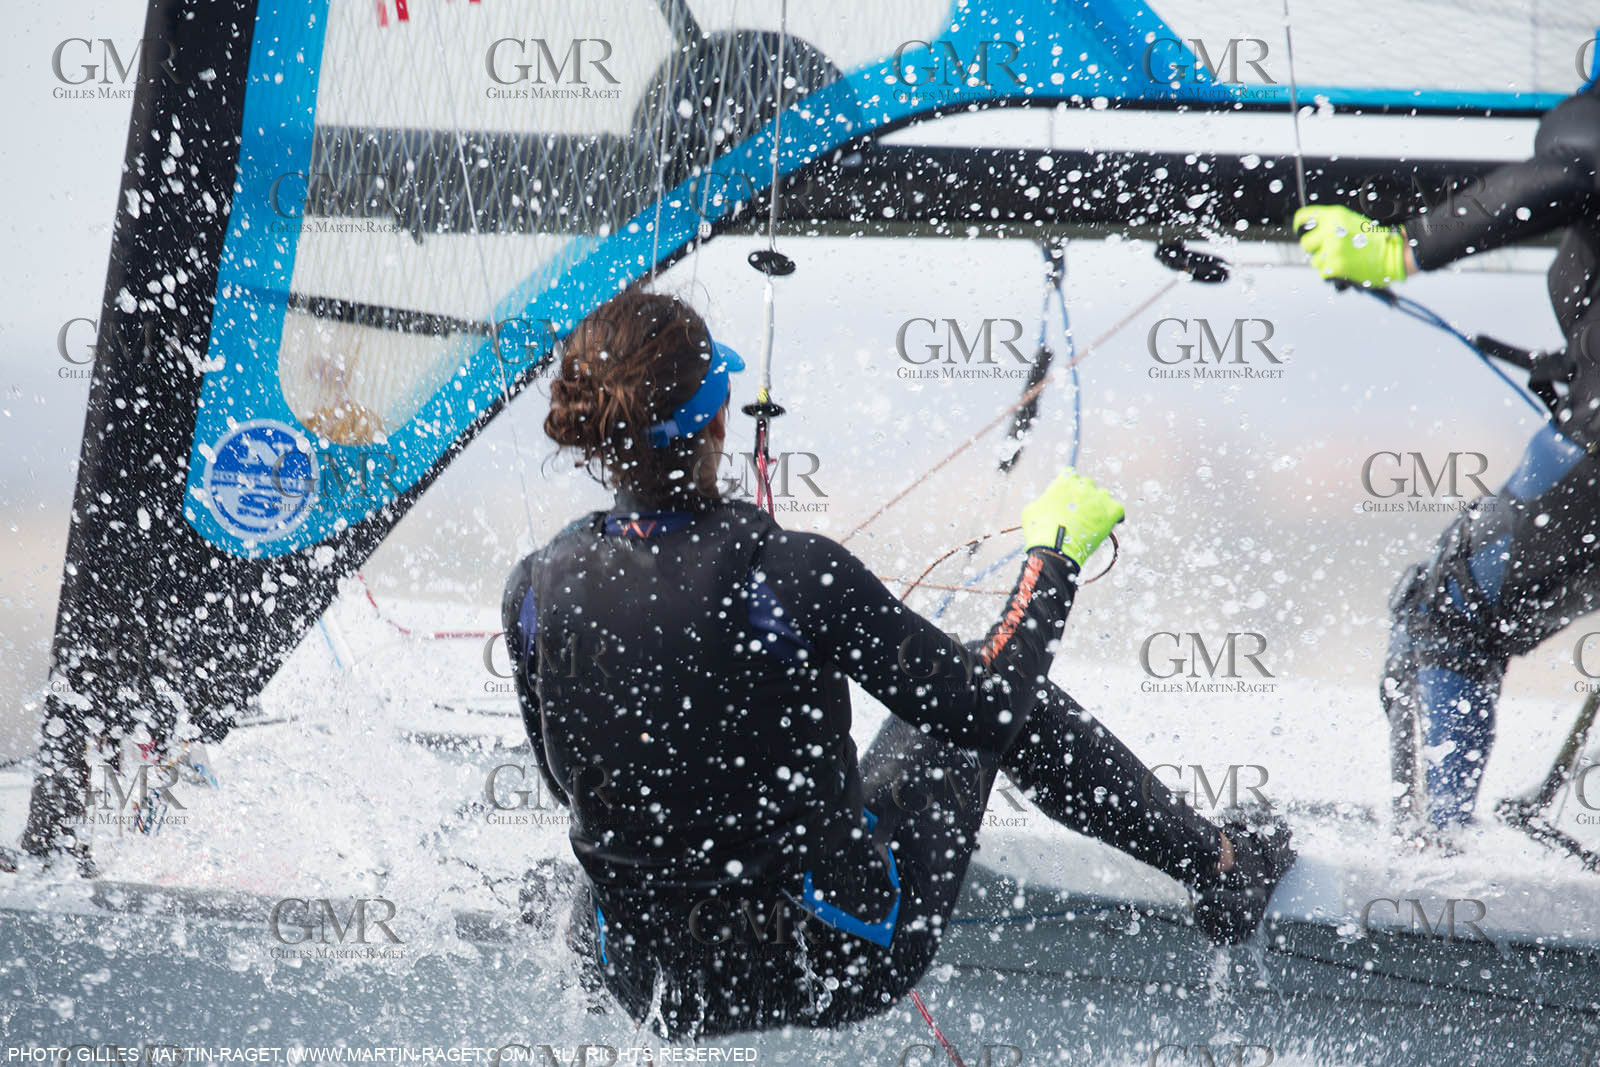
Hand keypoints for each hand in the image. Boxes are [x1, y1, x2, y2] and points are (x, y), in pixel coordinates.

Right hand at [1021, 469, 1123, 566]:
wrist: (1054, 548)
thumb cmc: (1039, 531)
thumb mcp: (1031, 510)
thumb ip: (1043, 500)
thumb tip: (1046, 503)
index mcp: (1063, 482)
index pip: (1070, 474)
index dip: (1069, 485)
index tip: (1068, 495)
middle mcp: (1082, 485)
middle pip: (1088, 484)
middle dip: (1084, 495)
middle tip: (1079, 511)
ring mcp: (1098, 498)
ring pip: (1103, 495)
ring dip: (1099, 504)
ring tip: (1093, 520)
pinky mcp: (1110, 512)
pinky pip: (1118, 510)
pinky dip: (1115, 515)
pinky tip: (1110, 523)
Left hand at [1294, 205, 1409, 287]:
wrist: (1392, 253)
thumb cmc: (1372, 239)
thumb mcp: (1349, 221)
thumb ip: (1328, 225)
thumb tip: (1308, 232)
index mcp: (1334, 216)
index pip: (1303, 217)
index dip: (1300, 225)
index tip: (1301, 230)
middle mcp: (1330, 230)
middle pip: (1305, 242)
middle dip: (1314, 248)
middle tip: (1329, 250)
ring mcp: (1331, 249)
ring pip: (1314, 260)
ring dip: (1325, 262)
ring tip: (1343, 258)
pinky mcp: (1334, 266)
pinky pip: (1323, 273)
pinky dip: (1332, 273)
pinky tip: (1346, 267)